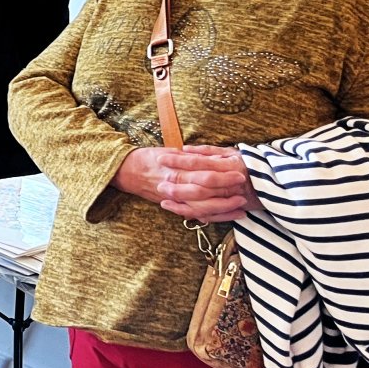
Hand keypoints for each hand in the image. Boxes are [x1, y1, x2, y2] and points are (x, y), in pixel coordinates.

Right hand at [114, 144, 256, 222]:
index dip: (222, 173)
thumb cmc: (147, 158)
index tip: (238, 170)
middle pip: (204, 190)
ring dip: (223, 207)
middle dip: (226, 190)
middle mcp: (173, 184)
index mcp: (174, 168)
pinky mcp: (173, 206)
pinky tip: (228, 216)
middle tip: (244, 187)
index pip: (202, 172)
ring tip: (241, 204)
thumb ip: (191, 157)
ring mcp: (173, 198)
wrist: (125, 172)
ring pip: (201, 207)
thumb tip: (215, 158)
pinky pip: (195, 215)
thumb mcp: (167, 151)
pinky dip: (212, 216)